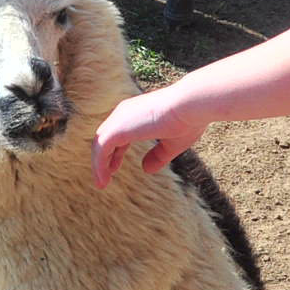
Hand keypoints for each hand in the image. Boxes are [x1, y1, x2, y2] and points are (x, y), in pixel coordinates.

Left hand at [92, 85, 206, 186]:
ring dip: (98, 164)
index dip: (114, 152)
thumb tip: (146, 169)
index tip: (114, 168)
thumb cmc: (187, 120)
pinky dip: (99, 165)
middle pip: (104, 138)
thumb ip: (158, 156)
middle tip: (103, 178)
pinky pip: (101, 149)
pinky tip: (103, 179)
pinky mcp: (118, 128)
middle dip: (102, 159)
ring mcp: (120, 119)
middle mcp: (125, 113)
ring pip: (100, 143)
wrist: (191, 106)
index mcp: (136, 114)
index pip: (117, 134)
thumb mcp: (171, 143)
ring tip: (101, 183)